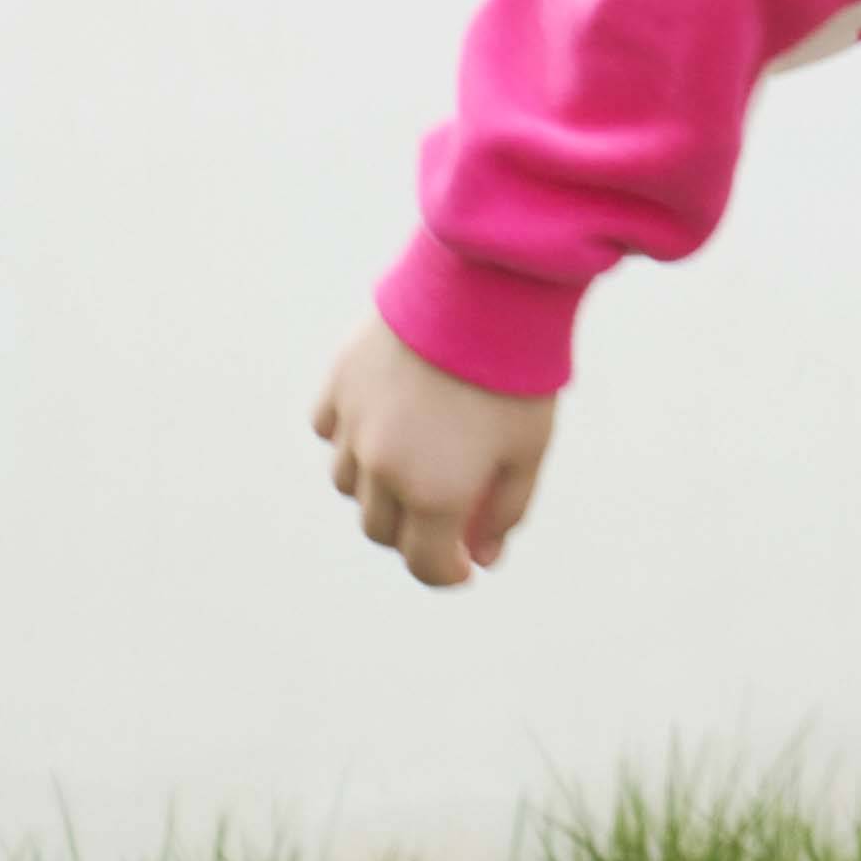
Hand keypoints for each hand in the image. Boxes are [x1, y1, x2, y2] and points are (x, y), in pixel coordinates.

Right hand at [314, 317, 557, 588]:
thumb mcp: (528, 449)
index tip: (465, 564)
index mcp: (435, 493)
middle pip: (381, 529)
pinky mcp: (338, 385)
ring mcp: (353, 426)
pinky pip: (331, 431)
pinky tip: (388, 418)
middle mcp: (383, 468)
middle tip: (448, 509)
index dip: (448, 571)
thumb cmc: (516, 373)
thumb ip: (503, 512)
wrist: (486, 289)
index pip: (426, 564)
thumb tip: (482, 558)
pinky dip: (353, 437)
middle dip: (414, 531)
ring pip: (349, 483)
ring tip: (422, 452)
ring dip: (379, 485)